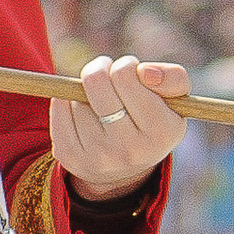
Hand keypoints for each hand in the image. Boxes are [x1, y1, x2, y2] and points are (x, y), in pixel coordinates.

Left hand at [50, 54, 189, 202]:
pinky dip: (66, 100)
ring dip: (85, 91)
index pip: (126, 77)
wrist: (125, 168)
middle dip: (101, 69)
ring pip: (76, 96)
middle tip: (109, 75)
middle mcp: (130, 149)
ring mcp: (97, 157)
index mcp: (161, 132)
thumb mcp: (175, 100)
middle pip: (96, 81)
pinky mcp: (69, 157)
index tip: (131, 72)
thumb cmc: (152, 118)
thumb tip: (144, 72)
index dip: (126, 65)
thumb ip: (173, 78)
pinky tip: (81, 110)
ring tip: (100, 104)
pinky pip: (58, 108)